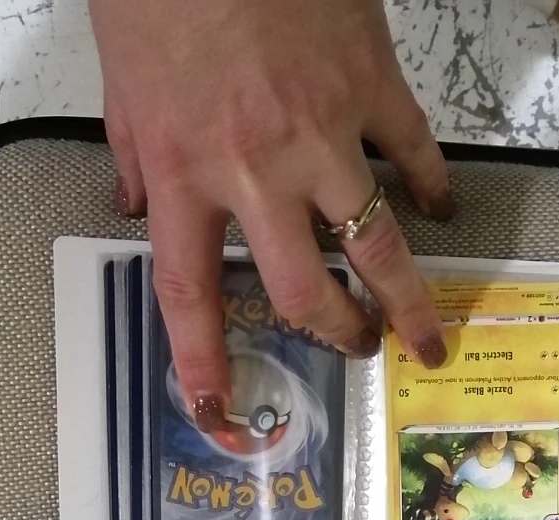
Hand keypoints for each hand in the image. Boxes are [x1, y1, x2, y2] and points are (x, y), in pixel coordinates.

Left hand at [89, 0, 451, 430]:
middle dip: (334, 333)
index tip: (215, 407)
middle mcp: (257, 168)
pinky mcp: (373, 84)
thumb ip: (134, 150)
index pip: (190, 292)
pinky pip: (414, 152)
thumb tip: (141, 204)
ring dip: (403, 298)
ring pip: (374, 243)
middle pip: (302, 288)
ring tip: (422, 335)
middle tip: (356, 351)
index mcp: (186, 168)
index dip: (203, 360)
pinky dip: (431, 187)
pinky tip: (439, 209)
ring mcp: (323, 130)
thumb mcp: (120, 73)